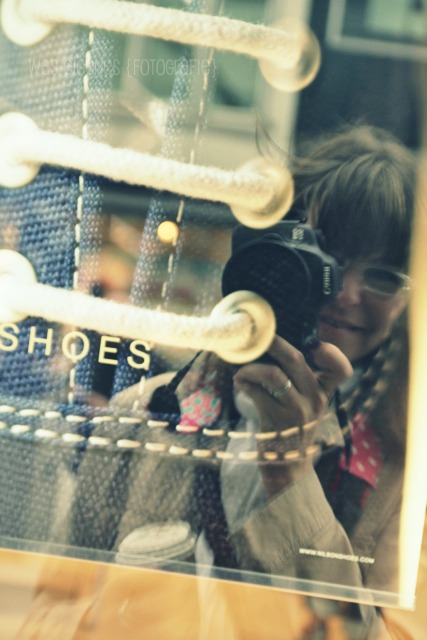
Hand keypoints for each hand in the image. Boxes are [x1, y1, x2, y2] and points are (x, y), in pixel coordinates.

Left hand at [233, 336, 352, 493]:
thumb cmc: (292, 426)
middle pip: (296, 360)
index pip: (342, 370)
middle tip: (257, 339)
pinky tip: (240, 384)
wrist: (287, 466)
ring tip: (241, 372)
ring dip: (251, 368)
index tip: (316, 343)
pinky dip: (244, 383)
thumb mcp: (307, 403)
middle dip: (273, 343)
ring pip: (272, 374)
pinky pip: (256, 391)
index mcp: (323, 392)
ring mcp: (297, 412)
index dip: (333, 354)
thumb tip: (273, 345)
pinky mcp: (276, 421)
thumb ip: (301, 379)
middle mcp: (314, 400)